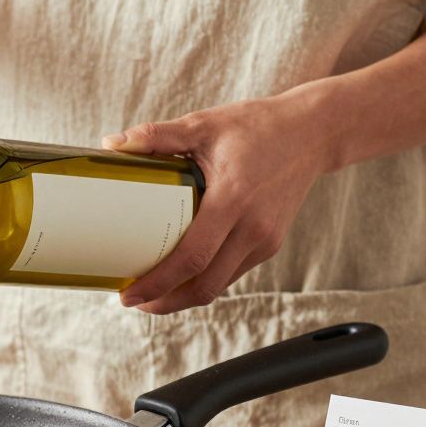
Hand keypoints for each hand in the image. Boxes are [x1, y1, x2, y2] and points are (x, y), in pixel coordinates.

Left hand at [103, 93, 330, 313]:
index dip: (158, 284)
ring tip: (151, 293)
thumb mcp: (204, 124)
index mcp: (233, 199)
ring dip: (183, 297)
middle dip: (165, 303)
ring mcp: (265, 240)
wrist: (313, 133)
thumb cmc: (256, 126)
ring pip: (219, 285)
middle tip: (133, 300)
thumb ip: (158, 135)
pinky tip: (181, 275)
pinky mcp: (270, 244)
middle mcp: (253, 227)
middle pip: (205, 286)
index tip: (128, 295)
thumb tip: (112, 143)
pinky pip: (232, 273)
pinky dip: (204, 280)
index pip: (191, 258)